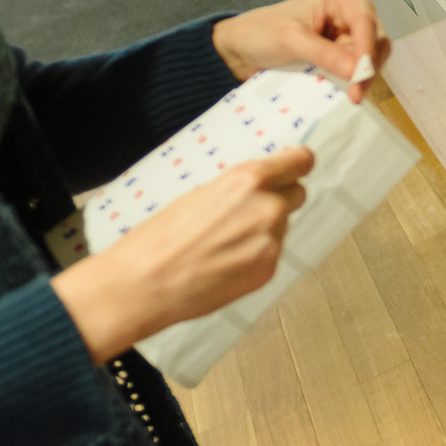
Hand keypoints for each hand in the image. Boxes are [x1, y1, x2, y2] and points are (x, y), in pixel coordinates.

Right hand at [51, 147, 313, 363]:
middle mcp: (268, 209)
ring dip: (263, 230)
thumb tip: (258, 188)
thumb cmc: (160, 237)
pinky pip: (270, 254)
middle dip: (278, 199)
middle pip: (297, 195)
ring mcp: (271, 243)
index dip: (296, 164)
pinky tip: (224, 262)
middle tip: (248, 211)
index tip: (294, 166)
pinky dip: (254, 256)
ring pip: (280, 227)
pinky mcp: (267, 271)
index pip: (301, 161)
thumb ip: (238, 189)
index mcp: (249, 180)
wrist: (144, 283)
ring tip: (223, 243)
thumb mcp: (200, 193)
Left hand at [212, 0, 391, 100]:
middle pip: (376, 38)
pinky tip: (348, 91)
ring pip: (373, 56)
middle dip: (369, 65)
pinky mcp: (344, 53)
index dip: (367, 49)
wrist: (241, 49)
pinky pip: (360, 68)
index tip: (361, 76)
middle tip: (357, 93)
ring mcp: (349, 32)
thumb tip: (357, 71)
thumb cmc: (261, 33)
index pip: (365, 20)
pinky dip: (356, 80)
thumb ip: (324, 53)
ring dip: (364, 76)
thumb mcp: (290, 39)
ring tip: (352, 94)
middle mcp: (350, 10)